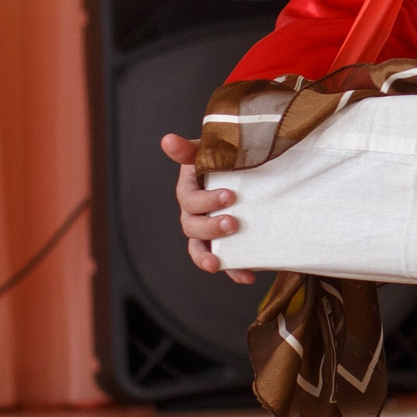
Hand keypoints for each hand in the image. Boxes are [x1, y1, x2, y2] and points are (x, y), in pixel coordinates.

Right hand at [160, 132, 255, 283]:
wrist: (250, 170)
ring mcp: (206, 231)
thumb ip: (191, 148)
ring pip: (199, 248)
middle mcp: (194, 212)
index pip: (189, 198)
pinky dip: (233, 271)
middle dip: (211, 226)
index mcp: (191, 189)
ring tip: (220, 260)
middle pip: (192, 225)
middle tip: (233, 222)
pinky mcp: (224, 244)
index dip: (206, 200)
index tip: (230, 196)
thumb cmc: (228, 157)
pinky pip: (224, 262)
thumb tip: (167, 139)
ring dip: (208, 256)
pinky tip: (247, 277)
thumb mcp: (213, 149)